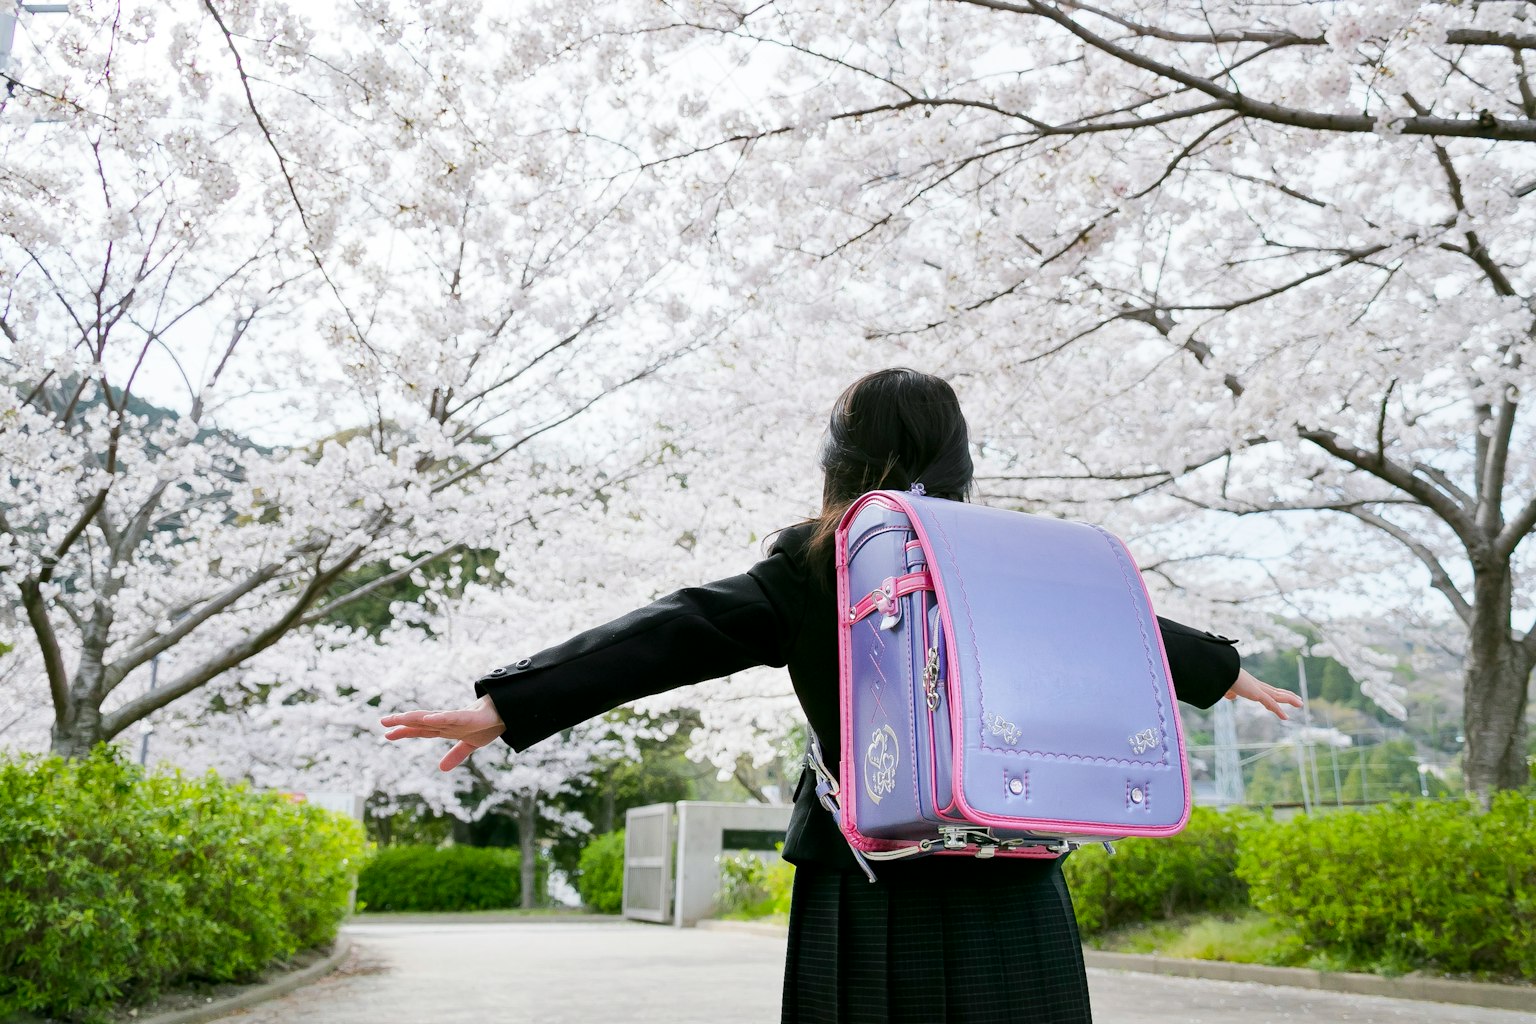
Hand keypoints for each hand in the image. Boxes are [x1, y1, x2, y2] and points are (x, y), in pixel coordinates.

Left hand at [380, 695, 505, 771]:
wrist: (506, 714)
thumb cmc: (487, 725)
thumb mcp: (470, 745)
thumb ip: (455, 755)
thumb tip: (441, 768)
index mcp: (446, 729)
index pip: (421, 730)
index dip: (404, 732)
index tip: (387, 734)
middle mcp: (448, 722)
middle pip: (421, 722)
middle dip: (402, 722)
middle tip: (382, 722)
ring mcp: (456, 718)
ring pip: (431, 717)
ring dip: (414, 717)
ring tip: (398, 717)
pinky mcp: (468, 717)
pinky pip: (451, 717)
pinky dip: (438, 718)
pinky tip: (425, 719)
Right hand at [1224, 669, 1303, 720]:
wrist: (1220, 671)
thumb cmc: (1221, 677)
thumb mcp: (1226, 687)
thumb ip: (1229, 692)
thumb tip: (1231, 696)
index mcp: (1250, 684)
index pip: (1267, 690)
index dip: (1277, 692)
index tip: (1284, 695)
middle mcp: (1256, 685)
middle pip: (1276, 691)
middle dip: (1288, 695)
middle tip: (1298, 699)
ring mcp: (1257, 689)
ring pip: (1278, 696)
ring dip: (1290, 700)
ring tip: (1301, 704)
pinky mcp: (1256, 694)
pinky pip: (1270, 703)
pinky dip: (1278, 711)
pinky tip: (1286, 717)